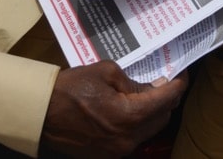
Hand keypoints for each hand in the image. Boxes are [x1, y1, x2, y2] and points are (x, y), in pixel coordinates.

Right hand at [41, 61, 187, 156]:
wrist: (41, 113)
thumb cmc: (71, 88)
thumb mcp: (106, 72)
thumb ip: (134, 81)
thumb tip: (153, 87)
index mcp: (130, 116)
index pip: (166, 99)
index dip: (178, 84)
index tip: (182, 74)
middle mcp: (127, 139)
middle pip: (162, 118)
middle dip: (166, 99)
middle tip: (162, 82)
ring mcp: (117, 151)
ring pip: (148, 130)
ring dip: (151, 113)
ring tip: (145, 94)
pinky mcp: (107, 155)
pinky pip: (132, 139)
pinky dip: (136, 124)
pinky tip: (128, 110)